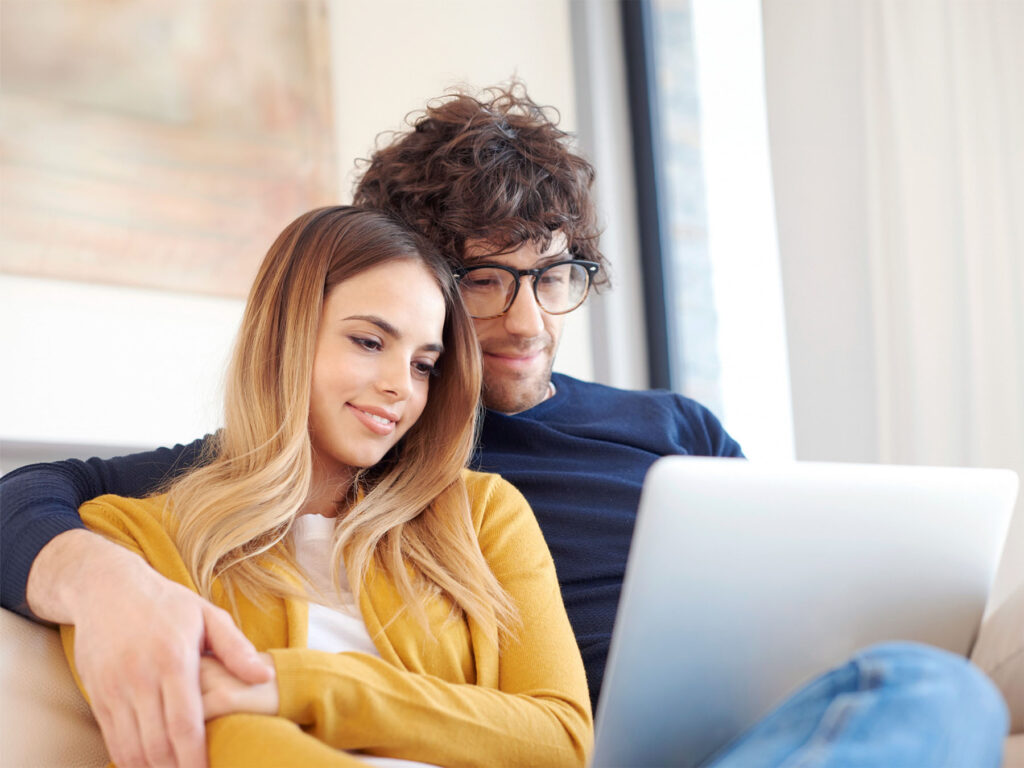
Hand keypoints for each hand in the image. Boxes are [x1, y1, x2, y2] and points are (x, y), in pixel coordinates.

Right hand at [27, 530, 273, 767]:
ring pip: (131, 747)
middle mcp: (140, 678)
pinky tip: (147, 765)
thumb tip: (265, 677)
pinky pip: (112, 739)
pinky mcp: (96, 694)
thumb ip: (236, 649)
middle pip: (157, 744)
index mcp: (174, 659)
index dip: (195, 758)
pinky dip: (128, 759)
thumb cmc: (166, 603)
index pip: (184, 724)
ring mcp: (114, 689)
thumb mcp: (207, 615)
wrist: (106, 588)